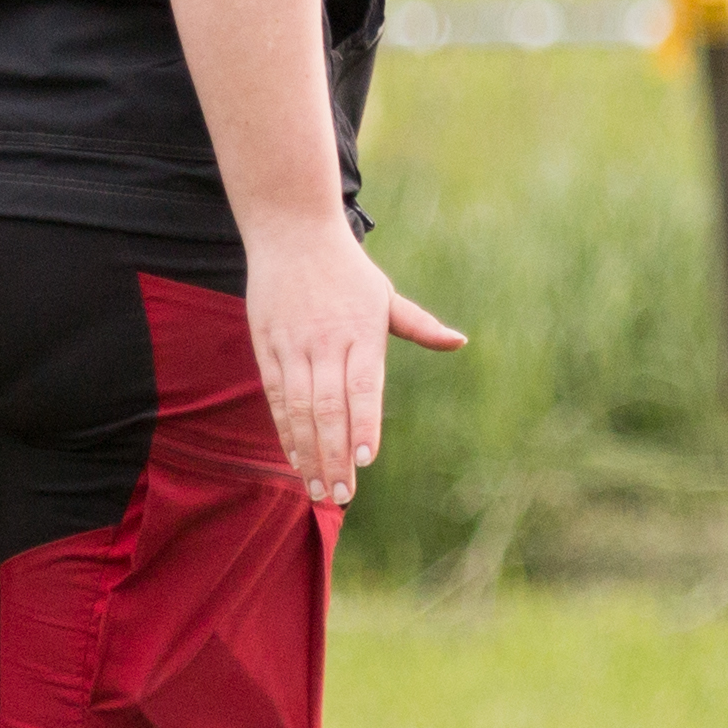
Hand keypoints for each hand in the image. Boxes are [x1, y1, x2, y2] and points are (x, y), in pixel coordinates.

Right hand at [239, 220, 466, 506]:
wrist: (292, 232)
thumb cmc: (347, 271)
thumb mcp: (385, 296)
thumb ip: (419, 326)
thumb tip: (460, 342)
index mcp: (361, 332)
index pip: (363, 387)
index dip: (363, 424)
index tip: (365, 459)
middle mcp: (326, 342)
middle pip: (329, 407)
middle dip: (334, 455)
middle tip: (343, 495)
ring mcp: (294, 346)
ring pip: (299, 409)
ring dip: (308, 453)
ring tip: (318, 489)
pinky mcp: (267, 347)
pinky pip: (277, 397)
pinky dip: (285, 431)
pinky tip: (295, 458)